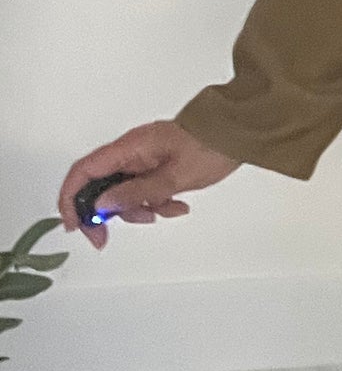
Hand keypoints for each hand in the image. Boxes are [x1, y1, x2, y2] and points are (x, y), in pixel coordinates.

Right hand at [57, 121, 241, 250]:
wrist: (241, 132)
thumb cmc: (211, 146)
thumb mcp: (173, 178)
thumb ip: (136, 193)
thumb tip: (101, 206)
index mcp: (129, 148)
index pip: (83, 172)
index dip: (71, 199)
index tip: (74, 225)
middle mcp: (131, 151)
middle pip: (100, 185)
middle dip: (105, 213)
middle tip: (105, 238)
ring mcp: (145, 157)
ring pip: (123, 191)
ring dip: (137, 208)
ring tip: (163, 210)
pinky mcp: (158, 163)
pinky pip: (145, 187)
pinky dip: (156, 201)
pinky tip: (177, 205)